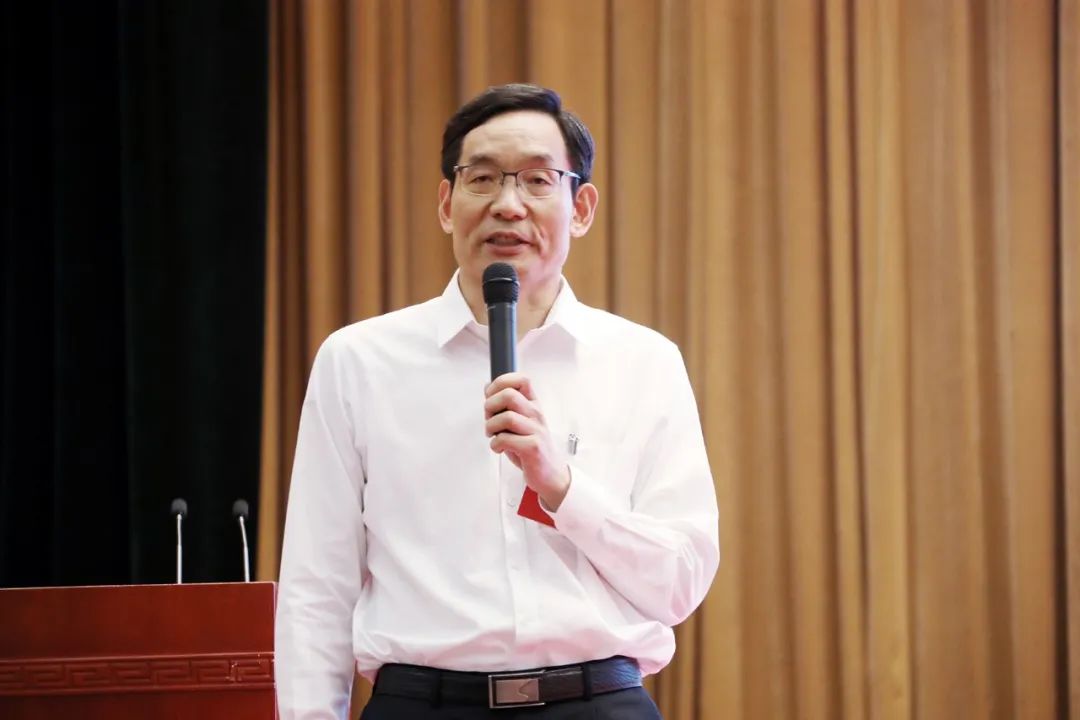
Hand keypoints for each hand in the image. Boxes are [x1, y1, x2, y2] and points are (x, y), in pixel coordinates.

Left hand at [484, 372, 570, 510]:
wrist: (550, 474)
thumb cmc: (531, 448)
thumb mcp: (519, 422)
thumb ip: (505, 406)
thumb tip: (487, 387)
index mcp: (533, 405)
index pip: (521, 380)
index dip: (500, 383)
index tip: (491, 397)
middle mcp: (536, 414)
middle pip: (509, 395)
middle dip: (490, 406)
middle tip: (489, 419)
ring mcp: (536, 430)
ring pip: (506, 417)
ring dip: (491, 426)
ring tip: (493, 435)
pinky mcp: (533, 447)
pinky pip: (505, 439)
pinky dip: (495, 444)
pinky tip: (499, 448)